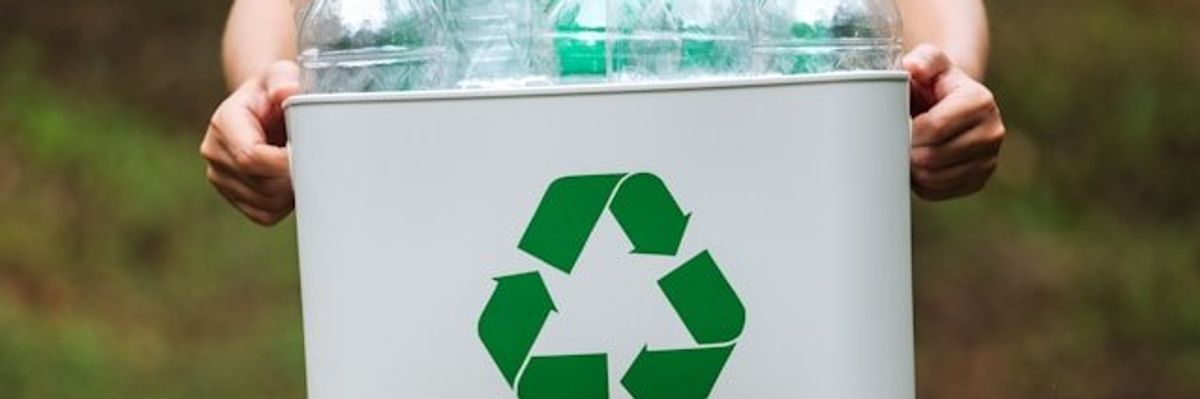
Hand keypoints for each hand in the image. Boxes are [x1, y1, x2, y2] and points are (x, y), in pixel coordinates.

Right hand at [200, 61, 298, 224]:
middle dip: (293, 176)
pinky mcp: (234, 197)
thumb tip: (286, 91)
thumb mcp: (280, 75)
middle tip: (312, 158)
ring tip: (299, 165)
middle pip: (262, 184)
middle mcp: (215, 152)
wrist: (263, 109)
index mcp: (223, 123)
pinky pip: (265, 215)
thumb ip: (284, 80)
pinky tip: (291, 182)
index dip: (284, 163)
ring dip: (291, 192)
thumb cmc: (274, 91)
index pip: (251, 156)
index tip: (309, 154)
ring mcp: (220, 178)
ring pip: (266, 203)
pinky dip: (284, 205)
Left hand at [904, 45, 1005, 200]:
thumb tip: (913, 68)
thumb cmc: (934, 83)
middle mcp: (993, 132)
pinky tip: (917, 167)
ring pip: (935, 178)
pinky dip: (921, 184)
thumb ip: (923, 60)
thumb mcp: (930, 63)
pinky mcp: (978, 181)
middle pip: (933, 156)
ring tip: (906, 152)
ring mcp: (988, 160)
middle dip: (908, 151)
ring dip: (912, 170)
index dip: (908, 130)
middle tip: (897, 142)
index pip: (934, 127)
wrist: (949, 106)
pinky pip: (939, 192)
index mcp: (980, 102)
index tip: (899, 124)